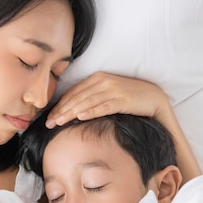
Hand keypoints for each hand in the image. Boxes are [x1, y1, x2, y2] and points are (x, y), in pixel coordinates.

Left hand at [46, 72, 168, 127]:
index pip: (73, 92)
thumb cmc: (128, 97)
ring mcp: (113, 89)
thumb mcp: (107, 94)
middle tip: (49, 123)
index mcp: (97, 78)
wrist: (153, 97)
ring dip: (72, 113)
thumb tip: (72, 111)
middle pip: (77, 98)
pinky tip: (81, 118)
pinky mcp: (123, 99)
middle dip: (61, 111)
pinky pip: (104, 106)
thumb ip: (91, 98)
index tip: (49, 118)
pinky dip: (92, 112)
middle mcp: (103, 81)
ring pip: (88, 102)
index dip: (59, 105)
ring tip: (60, 122)